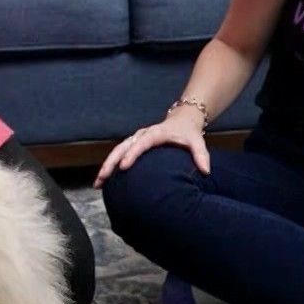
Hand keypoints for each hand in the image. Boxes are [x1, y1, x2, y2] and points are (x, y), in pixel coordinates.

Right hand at [94, 107, 208, 187]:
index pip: (141, 143)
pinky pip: (119, 154)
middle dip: (110, 162)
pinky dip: (111, 166)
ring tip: (97, 183)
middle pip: (122, 147)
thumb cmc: (188, 133)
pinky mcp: (134, 145)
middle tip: (102, 178)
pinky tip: (104, 181)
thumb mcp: (197, 141)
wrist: (182, 120)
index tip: (124, 166)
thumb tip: (206, 171)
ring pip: (117, 151)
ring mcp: (136, 139)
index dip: (132, 154)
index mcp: (155, 133)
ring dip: (107, 166)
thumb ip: (201, 155)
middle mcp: (142, 135)